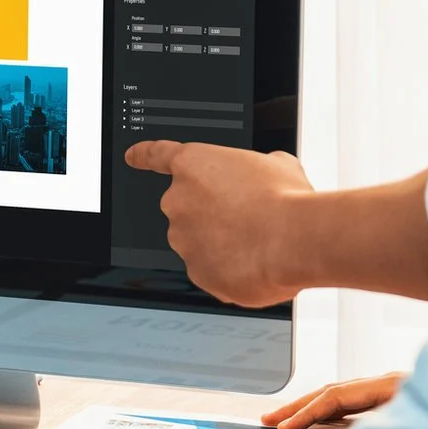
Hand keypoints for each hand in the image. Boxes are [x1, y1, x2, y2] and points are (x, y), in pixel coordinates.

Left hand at [123, 140, 315, 306]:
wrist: (295, 240)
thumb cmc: (286, 199)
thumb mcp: (278, 164)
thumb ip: (259, 165)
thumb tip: (269, 170)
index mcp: (192, 166)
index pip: (158, 156)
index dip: (144, 155)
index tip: (132, 156)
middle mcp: (177, 202)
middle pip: (189, 208)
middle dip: (214, 213)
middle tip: (248, 216)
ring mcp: (183, 240)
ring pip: (201, 242)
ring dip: (225, 242)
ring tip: (259, 239)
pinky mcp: (196, 273)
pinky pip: (213, 270)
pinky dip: (233, 268)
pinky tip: (258, 260)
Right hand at [261, 371, 404, 428]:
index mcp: (390, 386)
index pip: (334, 397)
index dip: (306, 413)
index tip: (285, 428)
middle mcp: (385, 384)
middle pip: (331, 391)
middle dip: (298, 406)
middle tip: (269, 419)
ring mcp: (387, 390)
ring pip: (339, 397)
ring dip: (310, 408)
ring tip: (285, 420)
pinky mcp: (390, 400)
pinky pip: (351, 404)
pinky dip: (329, 412)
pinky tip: (317, 422)